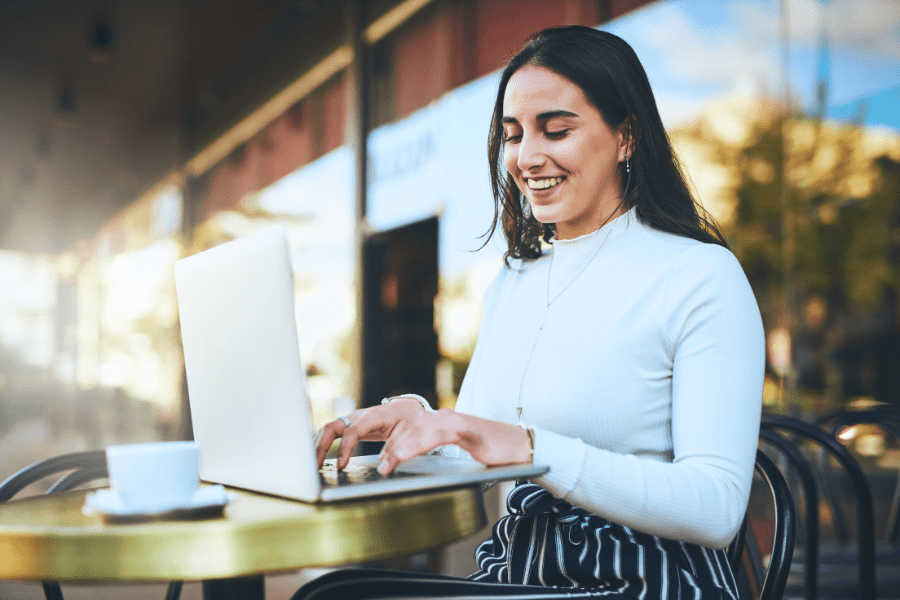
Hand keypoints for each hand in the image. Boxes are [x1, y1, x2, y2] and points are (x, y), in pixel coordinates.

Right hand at [314, 397, 425, 468]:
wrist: (410, 410)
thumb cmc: (412, 422)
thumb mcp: (413, 438)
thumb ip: (400, 453)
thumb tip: (384, 470)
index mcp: (374, 416)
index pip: (353, 431)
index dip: (345, 448)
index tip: (340, 466)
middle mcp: (359, 416)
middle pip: (333, 426)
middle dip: (321, 446)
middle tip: (315, 467)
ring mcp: (353, 420)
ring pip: (328, 428)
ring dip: (317, 445)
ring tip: (312, 465)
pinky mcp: (350, 426)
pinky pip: (332, 432)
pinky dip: (322, 444)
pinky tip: (317, 458)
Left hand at [377, 409, 532, 474]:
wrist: (519, 446)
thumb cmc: (491, 451)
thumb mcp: (460, 449)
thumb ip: (441, 448)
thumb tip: (421, 463)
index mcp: (442, 421)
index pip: (410, 429)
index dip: (393, 443)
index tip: (381, 459)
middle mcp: (445, 417)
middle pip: (409, 429)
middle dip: (390, 446)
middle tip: (379, 465)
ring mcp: (454, 421)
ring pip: (418, 431)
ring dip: (398, 449)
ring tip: (386, 465)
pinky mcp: (464, 429)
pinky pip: (434, 436)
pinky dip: (416, 446)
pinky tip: (406, 455)